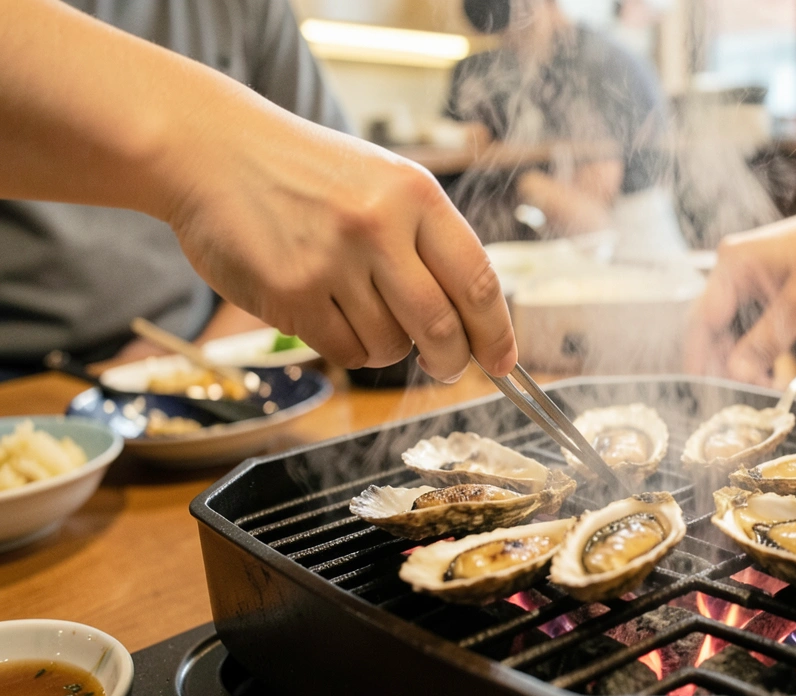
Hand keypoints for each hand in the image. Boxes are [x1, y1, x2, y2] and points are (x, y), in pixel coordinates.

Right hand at [162, 104, 515, 380]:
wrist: (212, 149)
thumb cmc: (309, 172)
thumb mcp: (385, 182)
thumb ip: (429, 241)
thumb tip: (476, 319)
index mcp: (415, 194)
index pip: (478, 280)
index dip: (497, 332)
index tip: (504, 361)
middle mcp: (378, 225)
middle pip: (441, 326)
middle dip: (451, 360)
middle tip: (447, 366)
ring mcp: (332, 260)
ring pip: (390, 346)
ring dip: (389, 348)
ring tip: (364, 311)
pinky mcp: (289, 293)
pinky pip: (344, 351)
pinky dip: (348, 347)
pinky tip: (331, 314)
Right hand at [686, 195, 795, 384]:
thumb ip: (768, 339)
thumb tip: (738, 373)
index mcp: (733, 265)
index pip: (704, 319)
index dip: (701, 358)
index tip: (708, 392)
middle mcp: (728, 270)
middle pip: (710, 326)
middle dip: (722, 364)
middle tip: (740, 396)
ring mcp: (739, 279)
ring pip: (726, 330)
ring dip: (737, 360)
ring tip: (760, 388)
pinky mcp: (752, 289)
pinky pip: (742, 324)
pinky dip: (750, 349)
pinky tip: (764, 372)